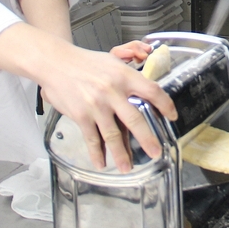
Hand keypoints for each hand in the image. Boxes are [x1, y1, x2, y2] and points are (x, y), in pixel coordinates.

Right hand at [35, 39, 176, 172]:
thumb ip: (129, 72)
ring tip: (127, 167)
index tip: (171, 115)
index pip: (151, 91)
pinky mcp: (81, 115)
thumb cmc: (86, 62)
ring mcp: (96, 105)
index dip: (165, 104)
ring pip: (112, 135)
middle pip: (135, 119)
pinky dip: (97, 153)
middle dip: (147, 139)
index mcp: (124, 76)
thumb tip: (145, 83)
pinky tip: (101, 162)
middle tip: (155, 152)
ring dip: (121, 154)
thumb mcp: (112, 60)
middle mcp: (112, 91)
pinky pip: (92, 138)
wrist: (56, 62)